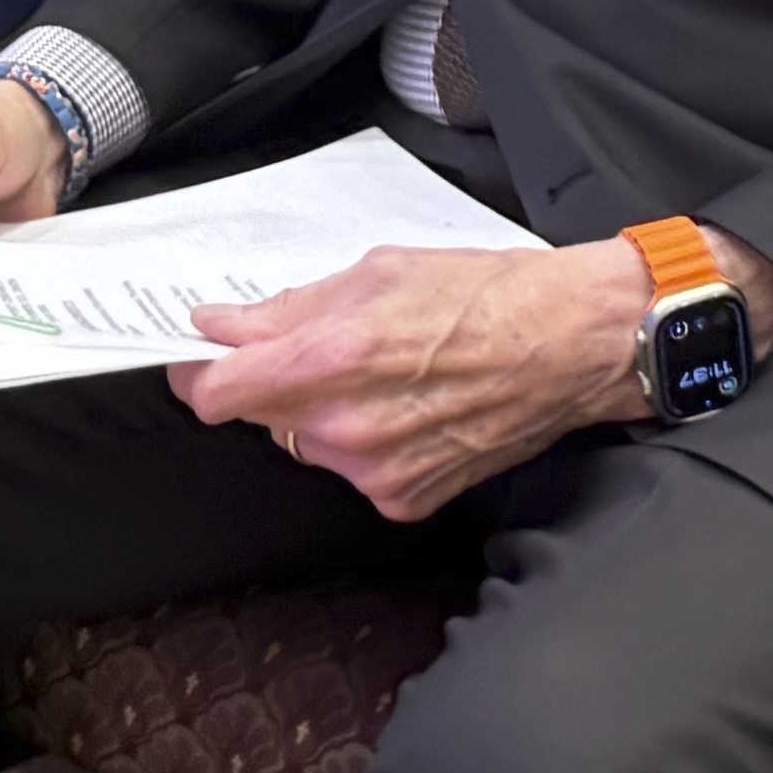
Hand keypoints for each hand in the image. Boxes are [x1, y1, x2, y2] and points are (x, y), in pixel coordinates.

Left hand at [170, 239, 655, 519]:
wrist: (572, 345)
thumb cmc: (487, 295)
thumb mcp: (379, 273)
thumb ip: (291, 308)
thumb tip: (225, 327)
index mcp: (332, 358)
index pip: (216, 393)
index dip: (201, 374)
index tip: (204, 359)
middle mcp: (346, 427)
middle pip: (259, 417)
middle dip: (273, 384)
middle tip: (320, 349)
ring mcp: (374, 472)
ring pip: (306, 444)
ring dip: (321, 414)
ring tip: (384, 374)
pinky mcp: (403, 500)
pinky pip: (353, 470)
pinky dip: (365, 442)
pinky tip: (410, 407)